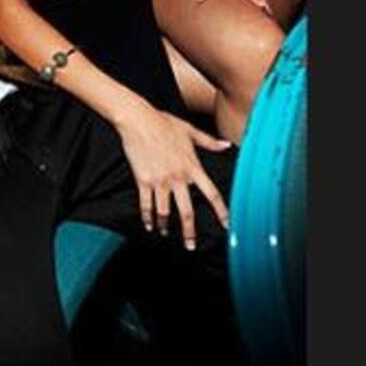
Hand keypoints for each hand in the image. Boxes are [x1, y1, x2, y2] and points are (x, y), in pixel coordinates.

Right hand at [113, 96, 230, 249]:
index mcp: (192, 166)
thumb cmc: (164, 122)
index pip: (211, 194)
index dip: (221, 211)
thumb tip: (226, 145)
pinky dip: (147, 217)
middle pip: (187, 211)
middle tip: (190, 245)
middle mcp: (177, 176)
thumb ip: (209, 141)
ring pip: (165, 211)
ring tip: (164, 233)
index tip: (227, 225)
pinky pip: (146, 204)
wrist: (138, 119)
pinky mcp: (143, 180)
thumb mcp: (190, 130)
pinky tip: (149, 225)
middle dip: (189, 231)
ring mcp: (160, 180)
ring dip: (165, 225)